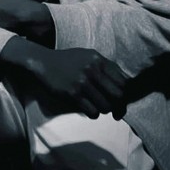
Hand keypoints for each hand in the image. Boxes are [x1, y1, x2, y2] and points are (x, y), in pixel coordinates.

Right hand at [5, 40, 128, 120]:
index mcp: (99, 60)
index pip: (124, 82)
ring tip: (97, 106)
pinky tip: (88, 108)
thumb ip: (107, 67)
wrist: (43, 62)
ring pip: (106, 106)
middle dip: (118, 106)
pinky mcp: (72, 93)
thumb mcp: (89, 56)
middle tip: (114, 110)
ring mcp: (82, 82)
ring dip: (104, 110)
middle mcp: (92, 69)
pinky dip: (93, 114)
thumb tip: (127, 85)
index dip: (125, 94)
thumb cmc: (68, 61)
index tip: (120, 101)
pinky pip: (93, 112)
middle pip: (118, 96)